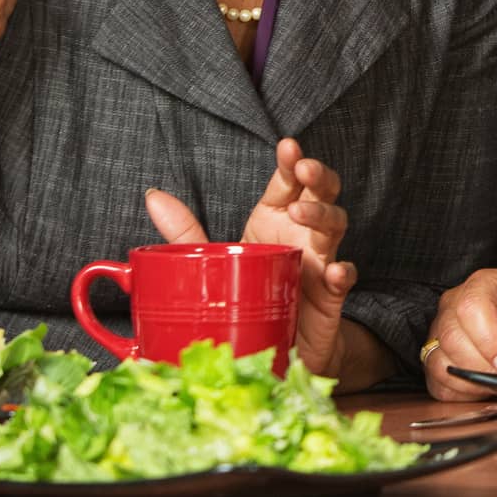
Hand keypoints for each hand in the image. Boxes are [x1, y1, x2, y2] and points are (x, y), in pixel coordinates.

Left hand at [146, 138, 354, 378]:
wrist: (274, 349)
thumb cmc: (246, 296)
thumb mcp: (213, 262)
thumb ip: (186, 231)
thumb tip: (153, 196)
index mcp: (274, 220)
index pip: (288, 182)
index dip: (291, 162)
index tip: (287, 147)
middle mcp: (302, 234)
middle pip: (322, 193)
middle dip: (317, 177)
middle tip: (303, 168)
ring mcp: (319, 261)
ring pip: (334, 227)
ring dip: (322, 215)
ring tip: (299, 213)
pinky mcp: (329, 296)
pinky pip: (343, 279)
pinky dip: (342, 273)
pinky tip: (333, 271)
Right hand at [424, 268, 496, 400]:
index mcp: (489, 284)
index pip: (472, 307)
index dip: (489, 341)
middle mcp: (459, 302)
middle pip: (452, 336)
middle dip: (483, 366)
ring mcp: (443, 331)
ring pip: (439, 361)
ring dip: (473, 381)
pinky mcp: (437, 359)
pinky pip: (437, 383)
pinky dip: (462, 393)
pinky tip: (484, 386)